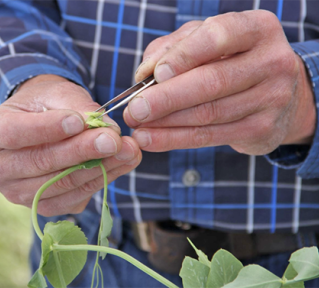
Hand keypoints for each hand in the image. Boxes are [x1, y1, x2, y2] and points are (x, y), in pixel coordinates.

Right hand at [0, 75, 140, 215]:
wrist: (41, 124)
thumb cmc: (44, 105)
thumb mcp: (56, 94)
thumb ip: (78, 108)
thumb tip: (108, 131)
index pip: (13, 133)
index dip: (47, 129)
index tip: (79, 122)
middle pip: (40, 163)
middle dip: (82, 151)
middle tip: (114, 139)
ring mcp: (17, 193)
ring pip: (61, 183)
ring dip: (99, 168)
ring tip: (129, 150)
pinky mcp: (42, 206)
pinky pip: (73, 197)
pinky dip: (100, 180)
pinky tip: (121, 164)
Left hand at [124, 10, 315, 154]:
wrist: (277, 94)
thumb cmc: (230, 61)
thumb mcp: (204, 42)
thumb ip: (172, 49)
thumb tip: (144, 75)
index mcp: (256, 29)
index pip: (218, 36)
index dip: (183, 56)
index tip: (154, 74)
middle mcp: (272, 61)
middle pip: (212, 81)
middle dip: (167, 98)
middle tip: (135, 109)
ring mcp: (272, 98)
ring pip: (209, 113)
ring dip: (166, 123)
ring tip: (137, 127)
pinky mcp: (263, 129)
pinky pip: (211, 136)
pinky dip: (176, 140)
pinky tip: (151, 140)